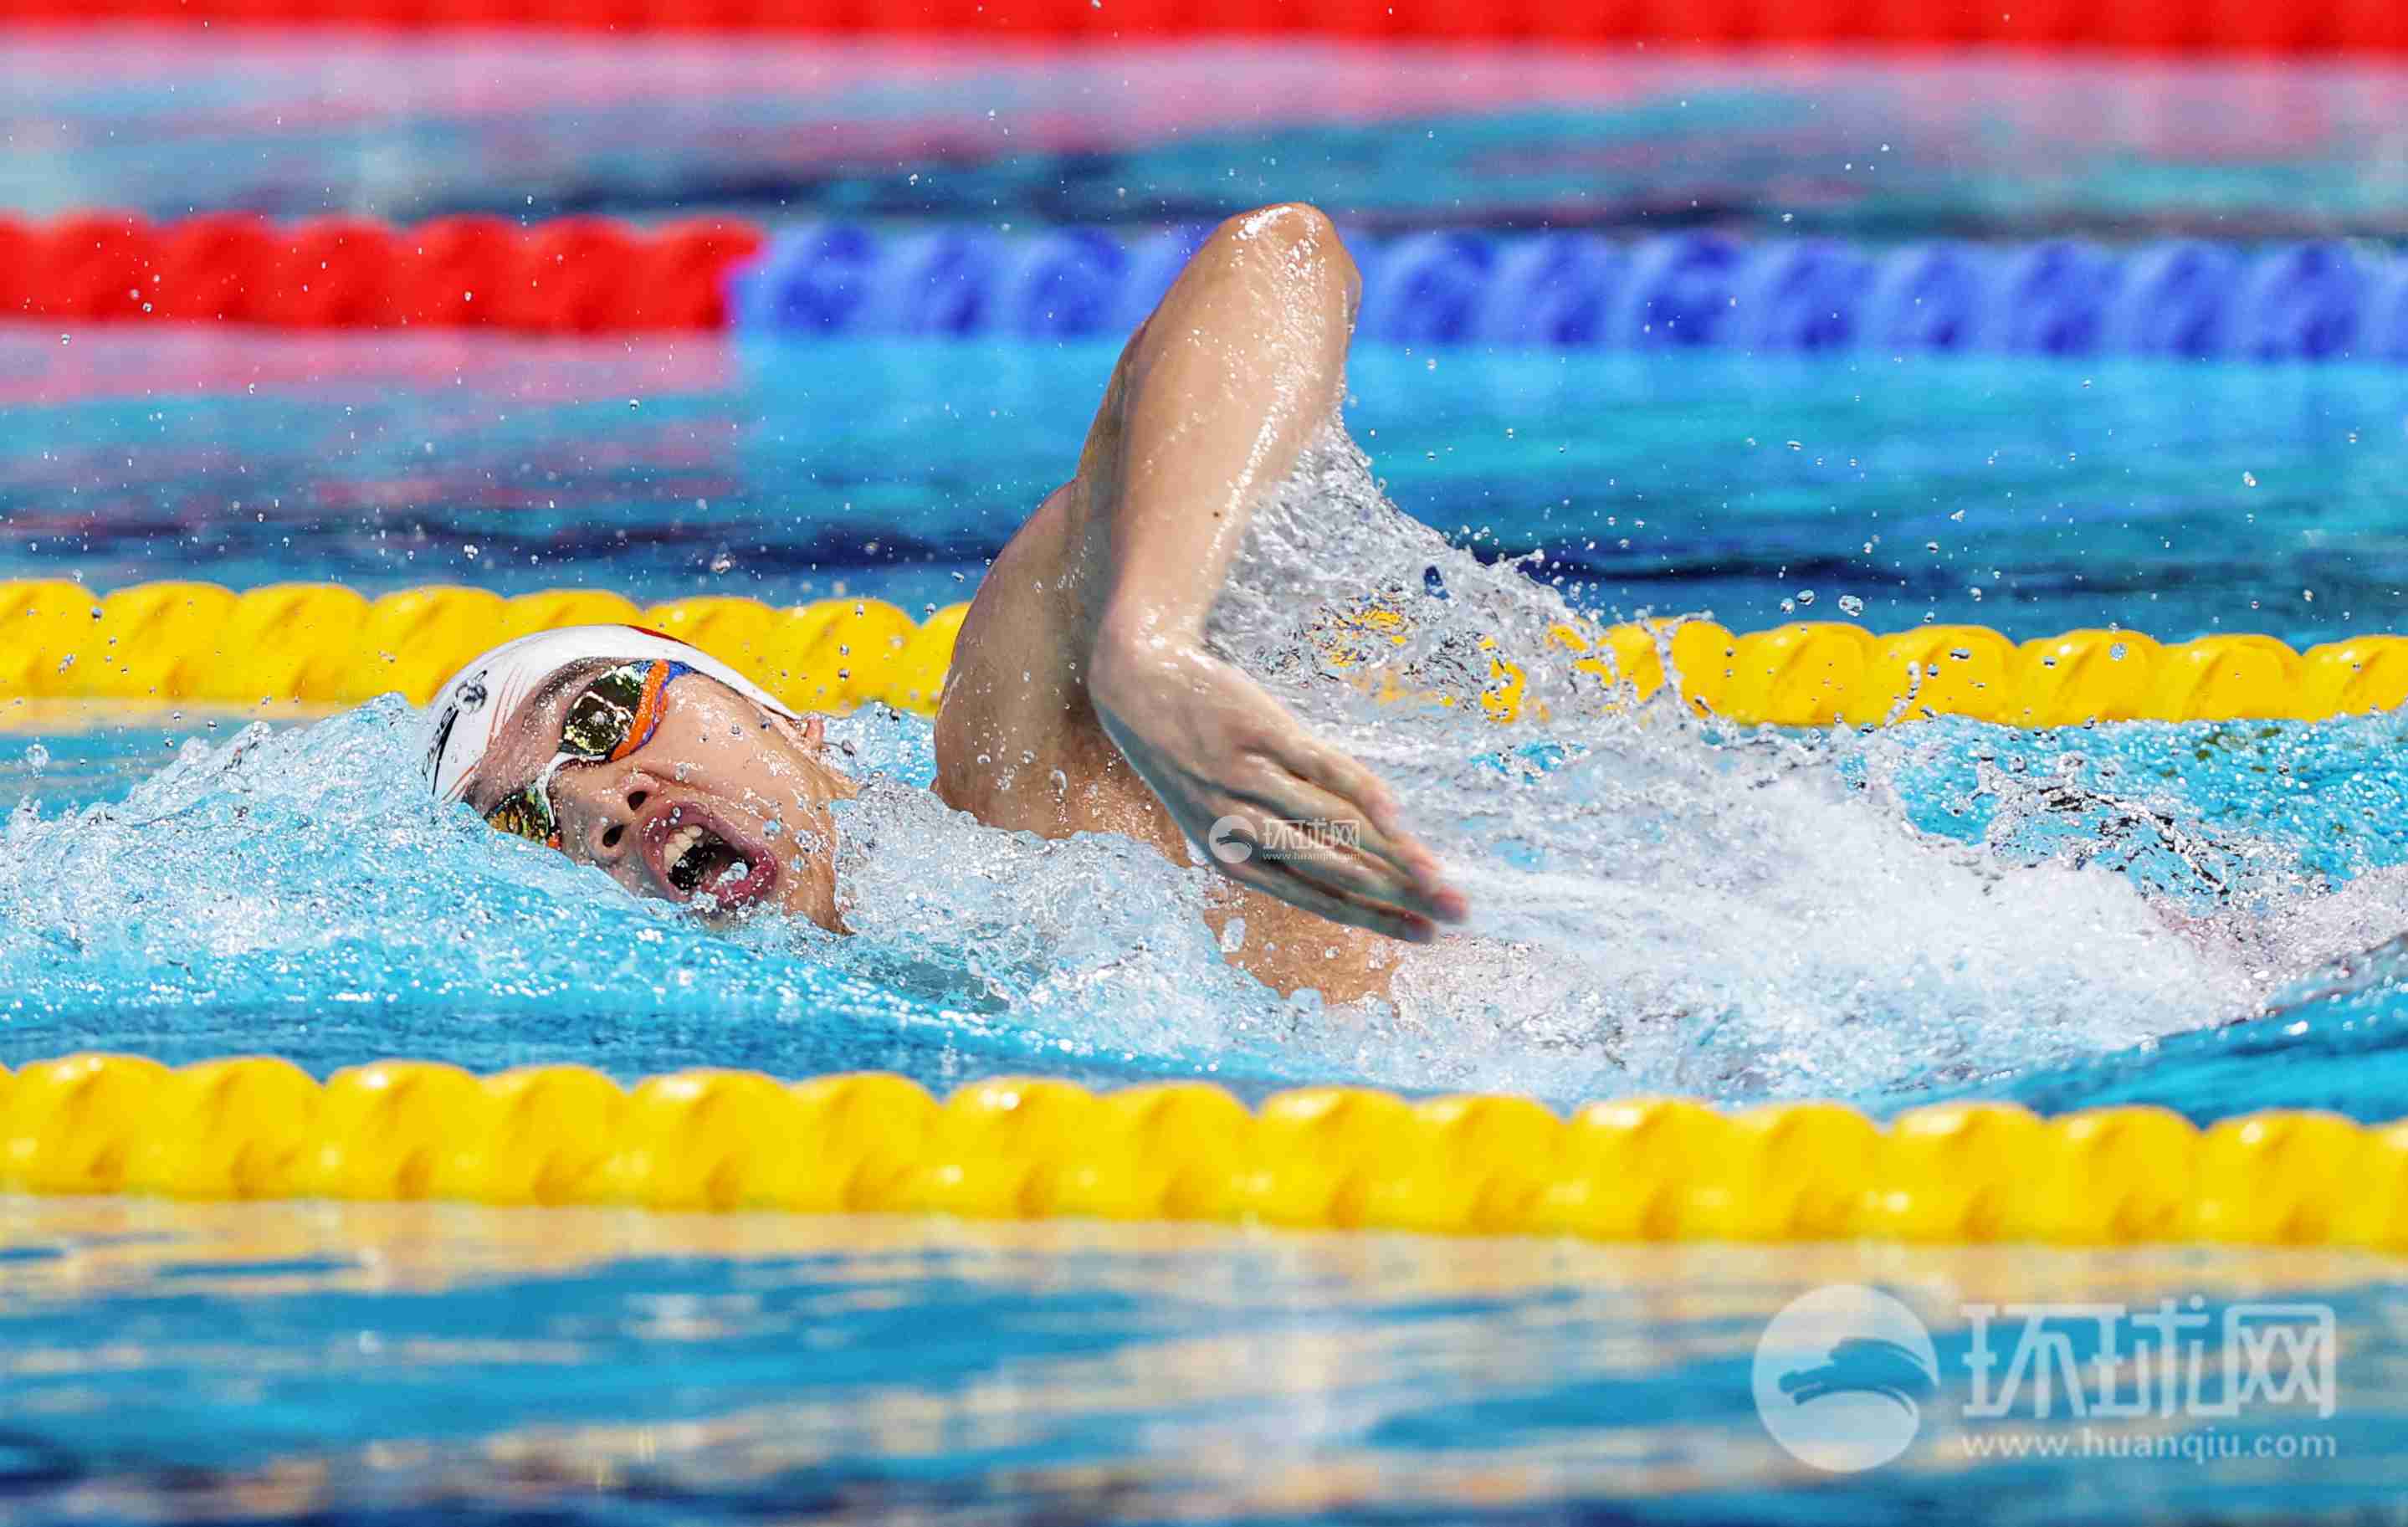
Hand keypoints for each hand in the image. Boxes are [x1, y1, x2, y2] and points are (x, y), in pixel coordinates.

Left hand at [1088, 628, 1469, 942]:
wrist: (1139, 685)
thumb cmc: (1193, 758)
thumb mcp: (1220, 813)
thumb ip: (1279, 843)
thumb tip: (1358, 869)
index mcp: (1233, 860)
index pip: (1319, 899)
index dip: (1377, 920)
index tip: (1428, 936)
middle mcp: (1240, 828)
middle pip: (1336, 870)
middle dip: (1400, 898)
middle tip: (1456, 914)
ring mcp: (1249, 781)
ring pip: (1334, 827)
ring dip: (1394, 856)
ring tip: (1440, 875)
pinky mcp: (1261, 735)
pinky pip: (1321, 769)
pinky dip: (1362, 794)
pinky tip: (1397, 817)